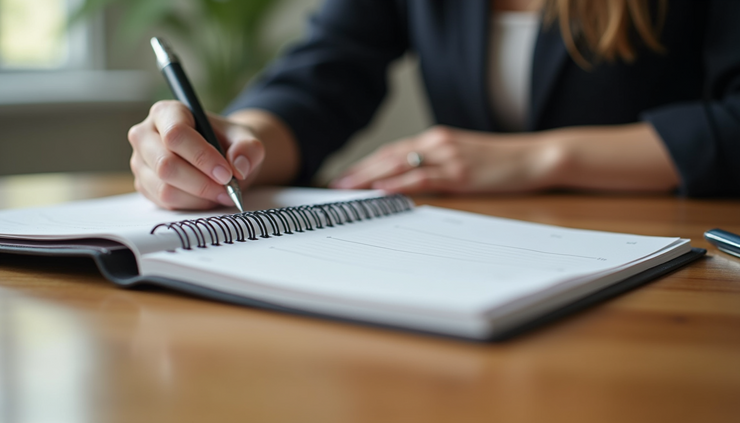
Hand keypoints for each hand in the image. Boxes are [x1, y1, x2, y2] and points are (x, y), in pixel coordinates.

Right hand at [128, 100, 264, 209]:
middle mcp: (145, 135)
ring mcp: (141, 161)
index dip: (202, 157)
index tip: (227, 173)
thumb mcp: (246, 139)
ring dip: (199, 197)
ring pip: (164, 188)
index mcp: (167, 112)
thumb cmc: (229, 143)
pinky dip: (192, 204)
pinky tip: (208, 197)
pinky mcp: (144, 185)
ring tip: (222, 193)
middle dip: (202, 183)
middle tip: (228, 189)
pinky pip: (164, 202)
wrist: (222, 157)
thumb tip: (238, 166)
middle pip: (166, 164)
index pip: (176, 134)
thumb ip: (249, 148)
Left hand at [329, 126, 563, 193]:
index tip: (347, 175)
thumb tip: (416, 180)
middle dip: (360, 170)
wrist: (535, 156)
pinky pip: (423, 178)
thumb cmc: (502, 160)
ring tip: (349, 189)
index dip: (367, 163)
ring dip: (371, 178)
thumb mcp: (465, 157)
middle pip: (389, 156)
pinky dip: (399, 184)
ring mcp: (448, 157)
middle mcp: (437, 143)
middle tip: (336, 184)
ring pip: (400, 165)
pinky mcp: (460, 174)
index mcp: (437, 139)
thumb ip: (439, 164)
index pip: (393, 151)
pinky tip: (382, 190)